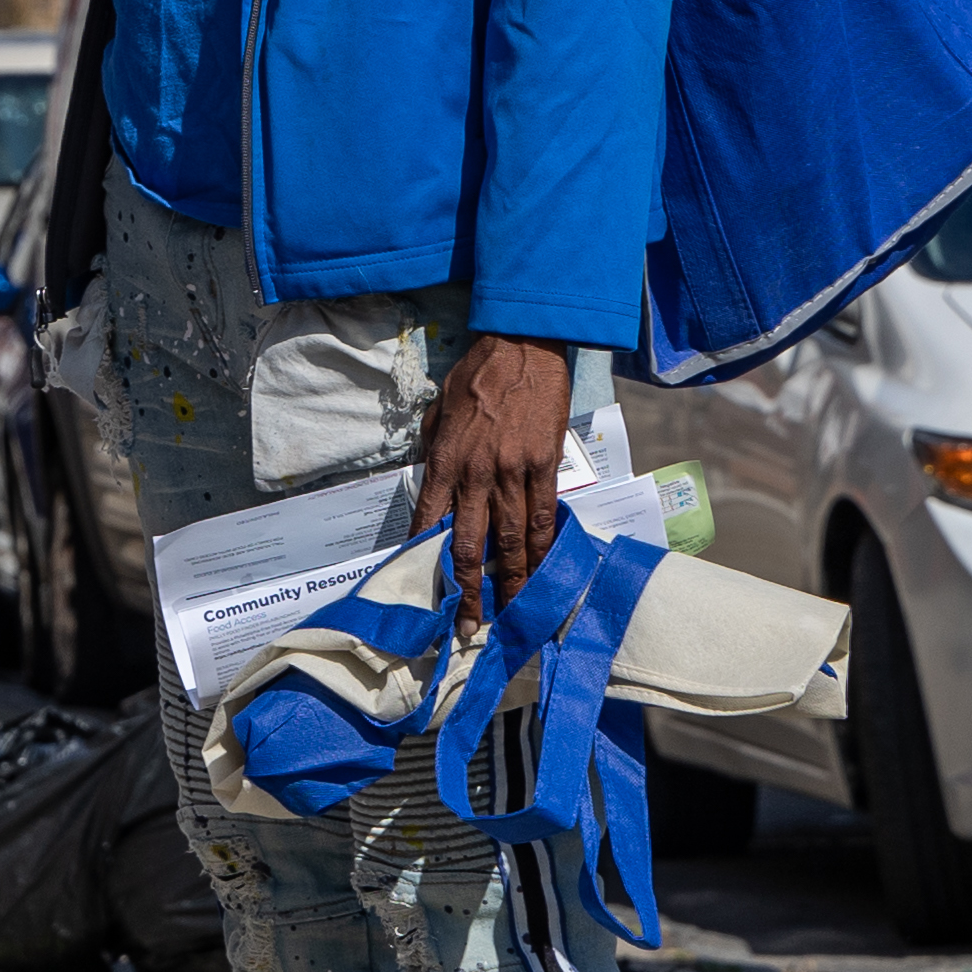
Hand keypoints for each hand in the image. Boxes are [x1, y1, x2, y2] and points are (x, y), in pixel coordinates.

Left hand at [409, 332, 576, 612]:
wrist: (520, 346)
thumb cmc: (473, 376)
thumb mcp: (437, 413)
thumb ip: (434, 454)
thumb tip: (433, 493)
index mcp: (444, 461)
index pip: (430, 521)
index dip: (427, 560)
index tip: (426, 588)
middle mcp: (476, 474)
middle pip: (470, 545)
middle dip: (468, 590)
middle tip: (467, 626)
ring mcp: (513, 472)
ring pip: (512, 540)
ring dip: (512, 581)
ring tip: (511, 614)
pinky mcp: (545, 466)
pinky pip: (544, 517)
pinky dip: (543, 550)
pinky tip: (543, 574)